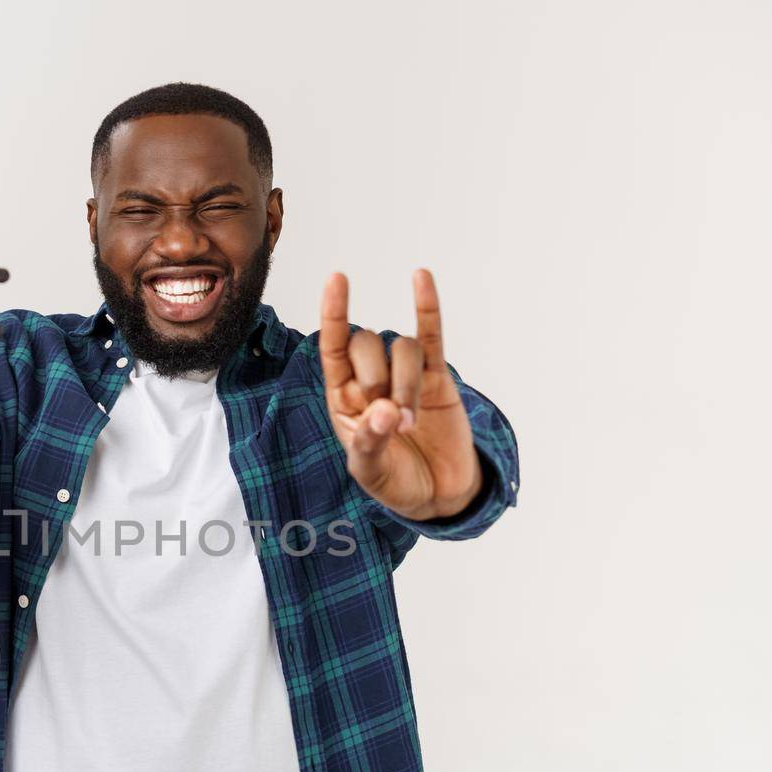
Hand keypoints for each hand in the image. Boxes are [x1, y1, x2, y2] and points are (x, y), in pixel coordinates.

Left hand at [319, 269, 482, 521]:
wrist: (437, 494)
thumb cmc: (395, 482)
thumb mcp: (372, 472)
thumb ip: (371, 442)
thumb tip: (383, 411)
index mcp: (344, 399)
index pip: (333, 348)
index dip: (334, 313)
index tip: (337, 279)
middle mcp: (371, 380)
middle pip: (368, 345)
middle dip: (378, 378)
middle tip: (391, 421)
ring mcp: (404, 375)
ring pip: (403, 349)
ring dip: (406, 382)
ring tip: (410, 424)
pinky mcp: (437, 377)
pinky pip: (431, 336)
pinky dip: (427, 307)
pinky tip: (420, 277)